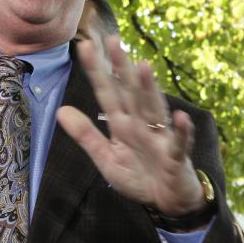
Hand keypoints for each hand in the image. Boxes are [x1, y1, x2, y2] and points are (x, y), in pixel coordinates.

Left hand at [57, 36, 204, 215]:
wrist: (168, 201)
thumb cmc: (140, 177)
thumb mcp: (107, 159)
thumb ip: (86, 135)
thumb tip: (61, 110)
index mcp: (123, 124)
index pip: (107, 93)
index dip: (96, 72)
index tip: (84, 47)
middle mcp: (141, 124)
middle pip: (130, 93)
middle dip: (121, 69)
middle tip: (112, 41)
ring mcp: (160, 138)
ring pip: (153, 110)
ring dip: (150, 90)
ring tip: (143, 67)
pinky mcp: (175, 156)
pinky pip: (179, 142)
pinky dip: (181, 131)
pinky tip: (180, 117)